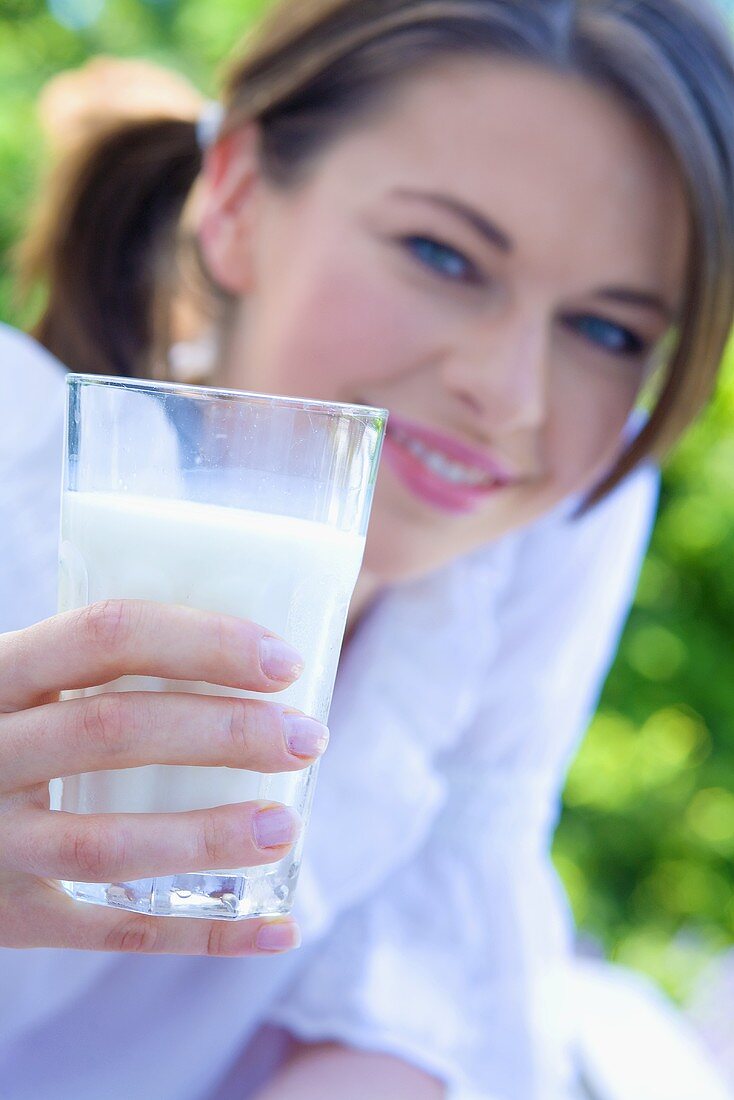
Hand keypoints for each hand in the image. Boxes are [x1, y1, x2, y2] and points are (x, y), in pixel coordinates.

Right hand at [0, 600, 327, 955]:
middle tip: (308, 738)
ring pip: (104, 845)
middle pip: (112, 732)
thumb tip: (251, 657)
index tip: (284, 662)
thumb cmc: (5, 731)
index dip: (203, 642)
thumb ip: (97, 671)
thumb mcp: (24, 684)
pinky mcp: (9, 916)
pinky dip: (203, 932)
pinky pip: (111, 934)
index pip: (105, 636)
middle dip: (224, 733)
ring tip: (288, 827)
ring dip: (209, 837)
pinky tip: (275, 926)